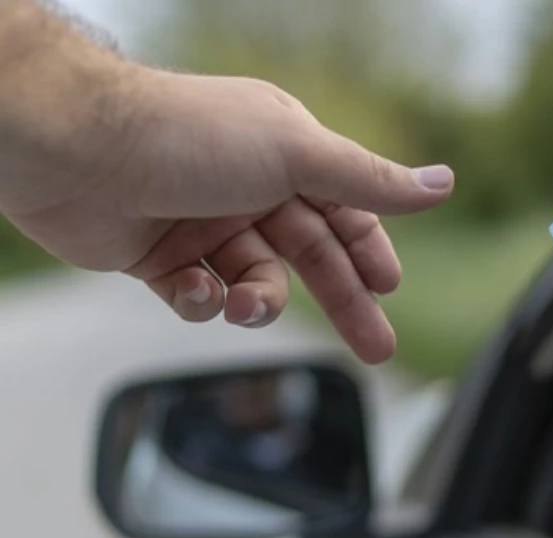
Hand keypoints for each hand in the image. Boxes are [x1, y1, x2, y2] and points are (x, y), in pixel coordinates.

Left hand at [1, 65, 452, 363]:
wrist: (74, 150)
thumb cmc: (187, 136)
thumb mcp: (298, 153)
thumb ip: (370, 180)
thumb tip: (441, 184)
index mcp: (285, 153)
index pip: (344, 210)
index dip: (369, 250)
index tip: (388, 288)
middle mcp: (247, 186)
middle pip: (311, 256)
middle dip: (344, 302)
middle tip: (377, 347)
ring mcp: (203, 223)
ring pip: (256, 282)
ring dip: (258, 302)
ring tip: (247, 307)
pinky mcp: (160, 258)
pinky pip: (201, 297)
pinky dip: (204, 302)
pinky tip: (199, 290)